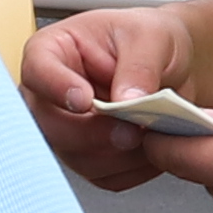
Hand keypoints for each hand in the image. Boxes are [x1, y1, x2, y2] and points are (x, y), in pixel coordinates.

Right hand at [21, 5, 197, 191]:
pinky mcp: (89, 157)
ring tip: (150, 133)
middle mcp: (52, 94)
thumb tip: (127, 100)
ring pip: (75, 157)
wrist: (174, 65)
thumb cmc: (151, 40)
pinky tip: (151, 147)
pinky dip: (131, 168)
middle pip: (49, 124)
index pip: (37, 70)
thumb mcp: (152, 36)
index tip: (83, 99)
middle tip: (130, 130)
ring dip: (117, 154)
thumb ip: (139, 66)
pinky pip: (103, 176)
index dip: (55, 87)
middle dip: (91, 133)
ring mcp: (67, 129)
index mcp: (54, 51)